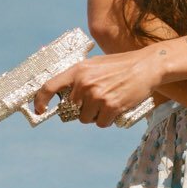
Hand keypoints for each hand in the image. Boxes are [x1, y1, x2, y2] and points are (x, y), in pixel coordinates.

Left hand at [32, 48, 162, 127]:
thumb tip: (65, 96)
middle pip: (72, 109)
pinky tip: (116, 109)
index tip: (40, 110)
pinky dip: (107, 120)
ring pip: (86, 119)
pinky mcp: (111, 107)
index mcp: (78, 70)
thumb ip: (79, 77)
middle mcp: (84, 83)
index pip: (49, 87)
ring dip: (96, 115)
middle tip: (98, 100)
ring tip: (109, 102)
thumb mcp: (95, 64)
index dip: (40, 100)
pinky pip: (101, 123)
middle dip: (82, 109)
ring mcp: (97, 96)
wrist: (146, 66)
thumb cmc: (121, 65)